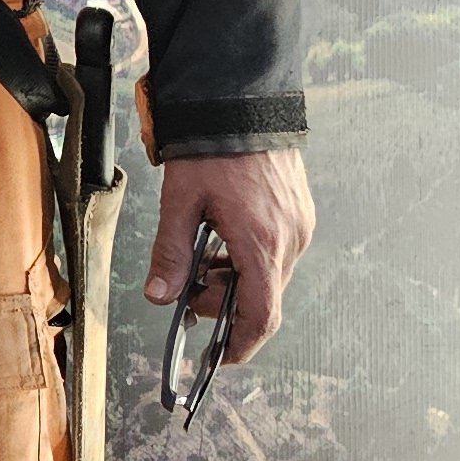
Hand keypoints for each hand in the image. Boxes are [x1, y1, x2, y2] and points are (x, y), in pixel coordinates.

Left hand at [146, 147, 314, 363]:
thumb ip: (171, 251)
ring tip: (199, 257)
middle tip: (188, 286)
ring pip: (268, 275)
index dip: (241, 344)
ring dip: (234, 278)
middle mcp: (290, 241)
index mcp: (262, 243)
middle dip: (223, 302)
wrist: (242, 103)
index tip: (219, 357)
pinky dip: (247, 258)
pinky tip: (220, 239)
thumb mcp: (180, 200)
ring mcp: (299, 228)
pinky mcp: (300, 215)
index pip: (261, 316)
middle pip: (261, 297)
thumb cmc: (211, 148)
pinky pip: (275, 252)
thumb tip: (160, 295)